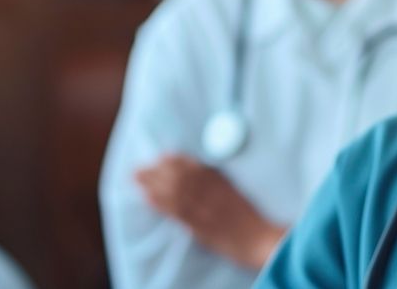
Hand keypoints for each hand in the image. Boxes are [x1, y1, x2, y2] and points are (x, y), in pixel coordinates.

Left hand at [135, 154, 284, 268]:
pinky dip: (160, 203)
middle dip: (156, 171)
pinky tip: (148, 198)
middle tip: (138, 168)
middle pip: (178, 178)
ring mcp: (204, 209)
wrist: (258, 239)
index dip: (175, 161)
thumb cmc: (250, 216)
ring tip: (137, 179)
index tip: (162, 157)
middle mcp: (210, 192)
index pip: (193, 167)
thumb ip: (217, 182)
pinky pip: (176, 212)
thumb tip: (196, 173)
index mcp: (221, 182)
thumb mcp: (234, 191)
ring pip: (174, 192)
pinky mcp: (199, 226)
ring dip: (152, 184)